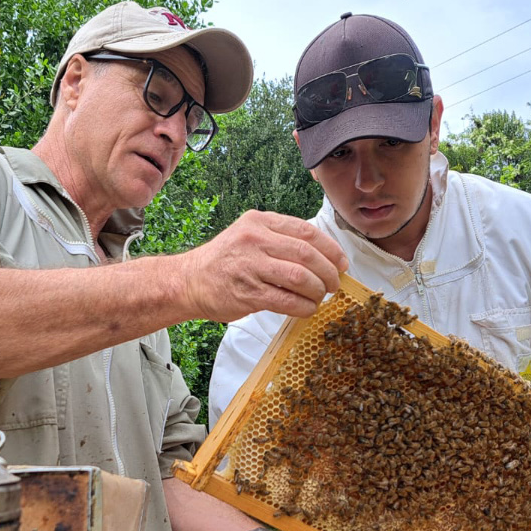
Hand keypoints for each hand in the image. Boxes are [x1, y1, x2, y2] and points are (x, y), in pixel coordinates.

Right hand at [177, 210, 348, 322]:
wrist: (189, 281)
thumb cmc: (225, 261)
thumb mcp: (250, 236)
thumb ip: (281, 240)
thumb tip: (323, 258)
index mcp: (260, 221)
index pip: (306, 231)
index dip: (330, 249)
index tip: (341, 263)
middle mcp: (255, 239)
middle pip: (307, 254)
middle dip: (329, 272)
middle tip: (334, 284)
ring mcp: (250, 266)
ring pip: (300, 277)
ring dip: (318, 290)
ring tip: (320, 296)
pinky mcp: (248, 293)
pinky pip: (287, 301)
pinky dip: (304, 307)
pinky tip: (307, 308)